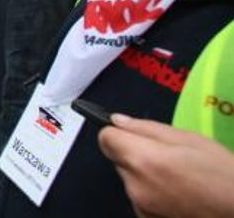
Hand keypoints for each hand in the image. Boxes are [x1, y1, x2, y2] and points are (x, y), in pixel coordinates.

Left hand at [98, 114, 233, 217]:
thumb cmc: (223, 174)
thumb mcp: (188, 139)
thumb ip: (147, 128)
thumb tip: (118, 121)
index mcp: (142, 160)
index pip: (105, 138)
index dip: (118, 132)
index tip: (132, 133)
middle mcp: (135, 185)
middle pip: (118, 159)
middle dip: (135, 154)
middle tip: (167, 157)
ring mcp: (140, 206)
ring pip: (130, 179)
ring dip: (144, 175)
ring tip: (178, 177)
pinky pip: (140, 198)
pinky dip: (152, 193)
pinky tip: (178, 193)